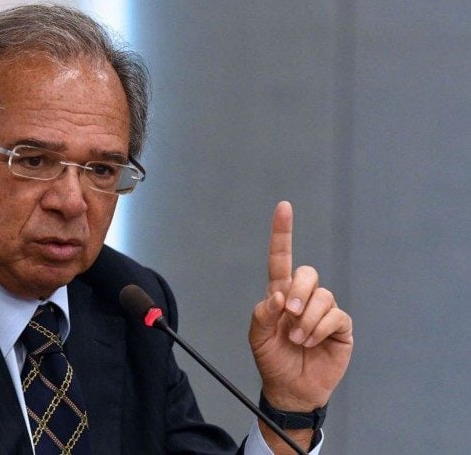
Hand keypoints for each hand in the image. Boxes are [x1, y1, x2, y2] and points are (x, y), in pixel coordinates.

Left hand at [249, 201, 352, 411]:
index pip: (281, 258)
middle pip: (307, 272)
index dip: (283, 233)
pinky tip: (311, 342)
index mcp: (281, 295)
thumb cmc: (273, 360)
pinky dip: (319, 329)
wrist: (291, 389)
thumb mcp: (257, 338)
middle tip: (289, 314)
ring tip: (297, 339)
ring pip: (322, 296)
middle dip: (299, 290)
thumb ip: (263, 314)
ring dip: (306, 320)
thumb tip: (280, 295)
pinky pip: (335, 316)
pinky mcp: (340, 327)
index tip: (284, 207)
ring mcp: (323, 311)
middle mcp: (304, 297)